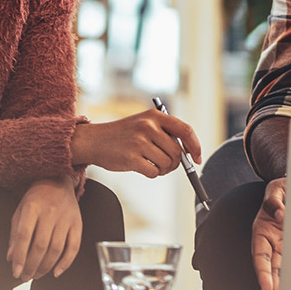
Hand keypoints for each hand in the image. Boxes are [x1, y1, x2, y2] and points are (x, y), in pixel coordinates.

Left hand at [7, 176, 81, 280]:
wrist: (58, 181)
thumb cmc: (36, 198)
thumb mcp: (20, 211)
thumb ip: (15, 234)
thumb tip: (12, 258)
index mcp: (32, 207)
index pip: (24, 236)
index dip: (19, 257)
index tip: (16, 271)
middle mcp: (50, 212)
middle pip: (40, 245)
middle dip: (31, 266)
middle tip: (25, 277)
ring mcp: (66, 218)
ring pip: (56, 249)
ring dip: (45, 267)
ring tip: (36, 275)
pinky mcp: (78, 223)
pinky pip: (74, 247)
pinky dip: (65, 263)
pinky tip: (56, 272)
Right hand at [69, 108, 201, 177]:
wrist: (94, 140)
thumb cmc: (123, 135)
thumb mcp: (144, 123)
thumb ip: (166, 133)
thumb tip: (189, 152)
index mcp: (154, 116)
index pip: (185, 130)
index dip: (195, 146)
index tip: (197, 157)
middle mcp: (148, 126)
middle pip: (177, 152)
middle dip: (174, 162)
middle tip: (163, 163)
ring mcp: (139, 142)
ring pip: (167, 164)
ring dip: (162, 169)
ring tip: (150, 163)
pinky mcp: (131, 158)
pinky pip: (154, 172)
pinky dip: (151, 173)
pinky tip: (141, 166)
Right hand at [252, 178, 286, 289]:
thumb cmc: (283, 190)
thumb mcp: (277, 189)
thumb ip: (275, 200)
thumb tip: (280, 214)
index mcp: (262, 231)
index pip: (260, 255)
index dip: (262, 272)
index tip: (266, 286)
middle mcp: (271, 243)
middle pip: (270, 269)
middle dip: (271, 288)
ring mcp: (283, 248)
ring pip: (281, 272)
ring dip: (282, 289)